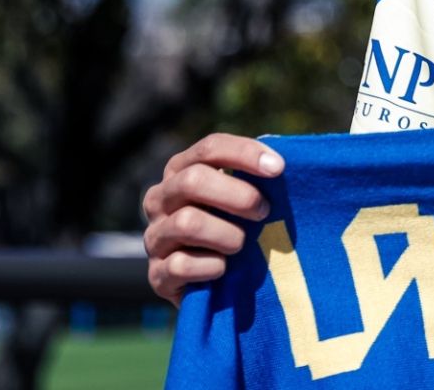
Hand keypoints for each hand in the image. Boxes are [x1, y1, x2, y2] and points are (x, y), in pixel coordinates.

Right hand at [141, 133, 284, 304]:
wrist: (214, 285)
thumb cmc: (236, 227)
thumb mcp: (242, 198)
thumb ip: (256, 177)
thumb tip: (279, 165)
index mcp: (181, 170)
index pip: (210, 148)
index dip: (245, 153)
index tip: (278, 168)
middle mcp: (160, 199)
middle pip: (193, 180)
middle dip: (238, 196)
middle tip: (264, 211)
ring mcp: (155, 237)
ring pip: (187, 223)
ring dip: (227, 234)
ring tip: (242, 245)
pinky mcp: (157, 275)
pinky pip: (181, 265)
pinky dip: (211, 267)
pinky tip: (224, 269)